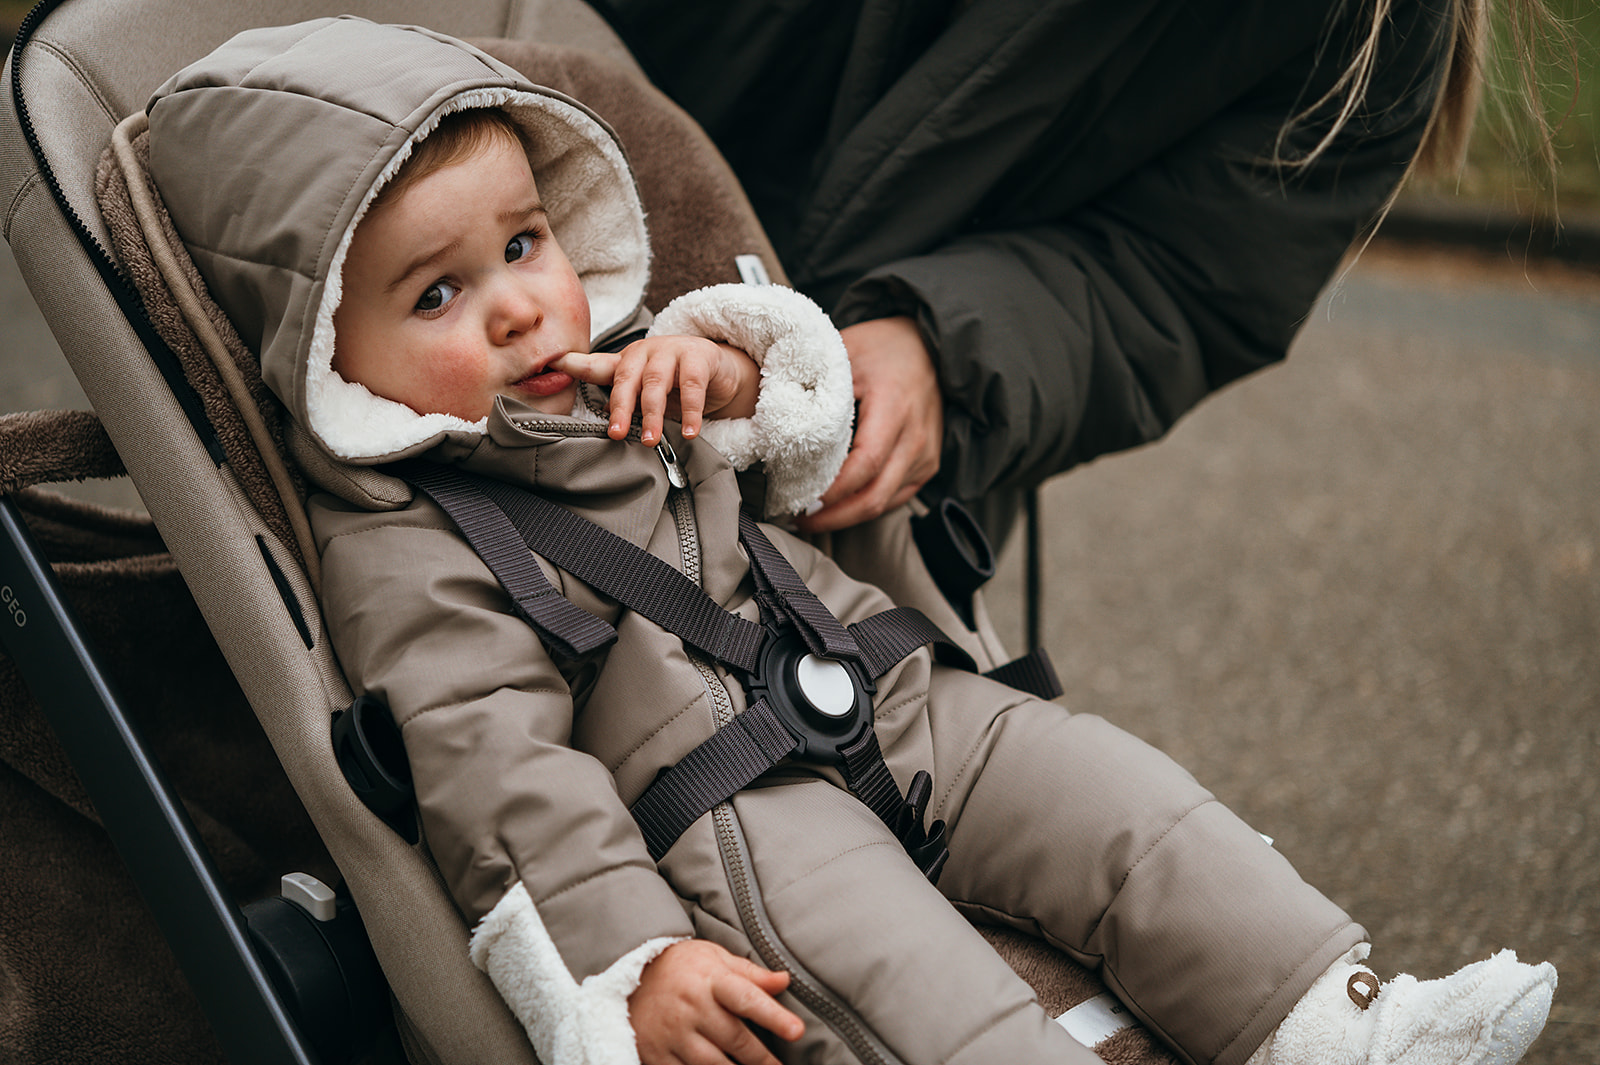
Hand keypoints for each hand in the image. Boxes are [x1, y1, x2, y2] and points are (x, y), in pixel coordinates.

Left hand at [552, 336, 758, 445]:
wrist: (717, 369)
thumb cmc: (674, 379)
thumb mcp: (643, 387)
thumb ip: (618, 393)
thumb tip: (589, 401)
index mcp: (628, 360)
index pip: (599, 366)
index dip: (576, 365)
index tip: (554, 364)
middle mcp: (646, 351)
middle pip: (627, 379)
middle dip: (620, 407)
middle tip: (616, 434)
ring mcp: (672, 350)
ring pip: (656, 383)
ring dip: (652, 414)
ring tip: (650, 441)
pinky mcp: (699, 356)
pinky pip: (692, 386)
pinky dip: (691, 411)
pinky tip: (689, 431)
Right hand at [629, 940, 803, 1064]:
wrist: (629, 975)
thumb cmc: (683, 966)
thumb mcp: (716, 959)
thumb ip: (751, 974)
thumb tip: (785, 980)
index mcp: (710, 979)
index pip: (746, 998)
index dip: (774, 1015)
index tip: (797, 1031)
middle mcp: (691, 1007)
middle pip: (735, 1039)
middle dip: (763, 1059)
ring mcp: (673, 1034)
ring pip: (713, 1064)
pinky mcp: (657, 1055)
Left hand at [799, 316, 941, 532]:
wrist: (928, 347)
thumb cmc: (884, 347)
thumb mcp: (846, 351)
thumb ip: (815, 379)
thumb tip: (771, 406)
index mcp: (896, 408)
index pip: (865, 463)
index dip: (833, 489)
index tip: (800, 497)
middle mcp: (916, 438)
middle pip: (875, 495)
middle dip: (835, 516)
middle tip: (800, 517)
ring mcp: (926, 455)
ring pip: (884, 503)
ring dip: (847, 516)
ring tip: (813, 515)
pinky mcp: (926, 465)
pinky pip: (894, 498)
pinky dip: (865, 506)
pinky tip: (839, 506)